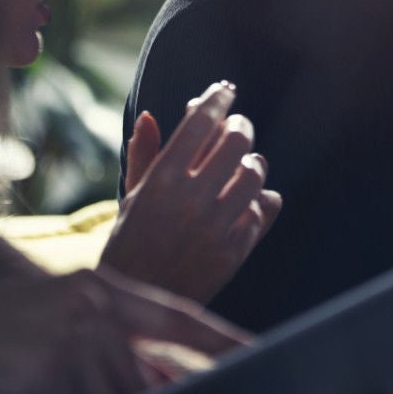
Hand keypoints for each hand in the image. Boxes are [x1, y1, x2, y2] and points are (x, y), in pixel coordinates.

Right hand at [0, 265, 248, 393]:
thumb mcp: (50, 330)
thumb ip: (102, 355)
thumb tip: (148, 392)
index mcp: (104, 289)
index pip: (182, 320)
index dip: (225, 342)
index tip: (263, 358)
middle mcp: (99, 305)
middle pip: (148, 380)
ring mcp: (76, 335)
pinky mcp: (49, 368)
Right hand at [102, 82, 283, 304]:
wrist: (139, 303)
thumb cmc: (130, 244)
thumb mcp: (131, 198)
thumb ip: (143, 155)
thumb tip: (149, 116)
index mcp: (161, 181)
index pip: (200, 123)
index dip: (216, 99)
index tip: (224, 90)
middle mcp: (190, 200)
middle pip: (236, 141)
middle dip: (240, 125)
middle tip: (238, 124)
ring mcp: (216, 227)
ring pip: (254, 174)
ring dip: (253, 162)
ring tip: (246, 162)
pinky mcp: (234, 252)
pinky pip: (262, 211)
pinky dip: (260, 199)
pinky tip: (250, 198)